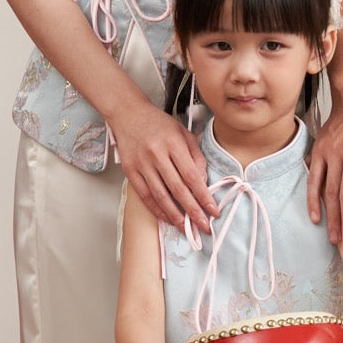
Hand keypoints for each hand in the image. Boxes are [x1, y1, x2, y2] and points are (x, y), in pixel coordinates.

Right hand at [111, 99, 216, 231]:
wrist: (129, 114)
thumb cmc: (160, 124)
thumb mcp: (184, 133)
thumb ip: (196, 155)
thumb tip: (203, 181)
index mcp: (174, 144)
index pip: (192, 176)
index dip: (203, 196)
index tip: (213, 210)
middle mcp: (157, 155)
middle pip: (178, 189)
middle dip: (192, 211)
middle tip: (204, 226)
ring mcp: (142, 164)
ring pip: (160, 196)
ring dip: (175, 215)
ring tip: (186, 228)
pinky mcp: (130, 171)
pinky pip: (145, 196)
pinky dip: (156, 210)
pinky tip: (167, 218)